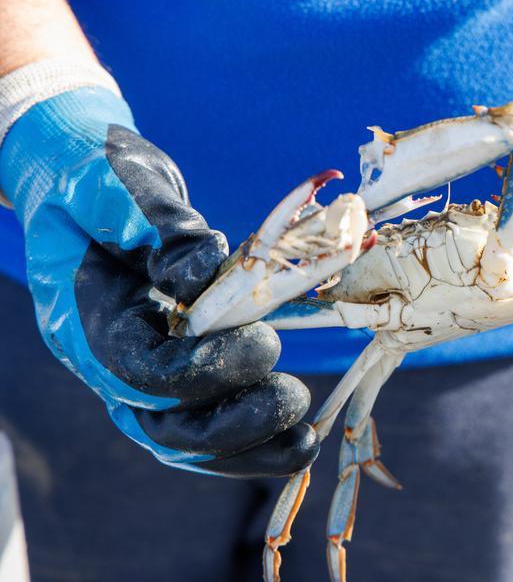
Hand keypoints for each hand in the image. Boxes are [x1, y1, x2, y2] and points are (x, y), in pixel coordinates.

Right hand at [0, 86, 317, 475]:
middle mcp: (109, 362)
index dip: (206, 369)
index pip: (141, 372)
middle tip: (294, 398)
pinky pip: (205, 424)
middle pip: (164, 428)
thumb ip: (159, 226)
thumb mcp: (118, 184)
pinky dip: (250, 441)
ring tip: (306, 440)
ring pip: (186, 442)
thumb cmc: (100, 182)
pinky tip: (295, 438)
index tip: (266, 343)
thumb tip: (206, 267)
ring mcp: (139, 374)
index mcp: (88, 320)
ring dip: (249, 449)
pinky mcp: (172, 373)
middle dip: (234, 426)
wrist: (89, 191)